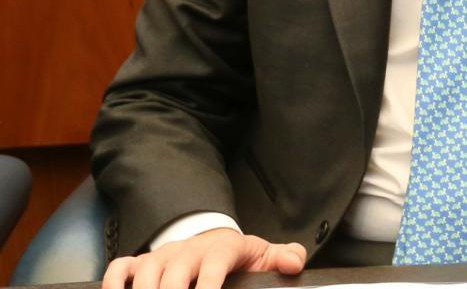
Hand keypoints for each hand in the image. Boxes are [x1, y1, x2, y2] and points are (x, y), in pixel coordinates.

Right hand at [102, 229, 305, 288]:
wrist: (213, 241)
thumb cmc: (239, 256)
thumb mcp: (264, 255)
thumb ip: (285, 257)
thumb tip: (293, 264)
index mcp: (221, 249)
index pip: (213, 265)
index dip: (208, 285)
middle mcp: (188, 251)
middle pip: (173, 273)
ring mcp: (162, 256)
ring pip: (145, 272)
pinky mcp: (140, 263)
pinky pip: (120, 268)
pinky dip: (113, 284)